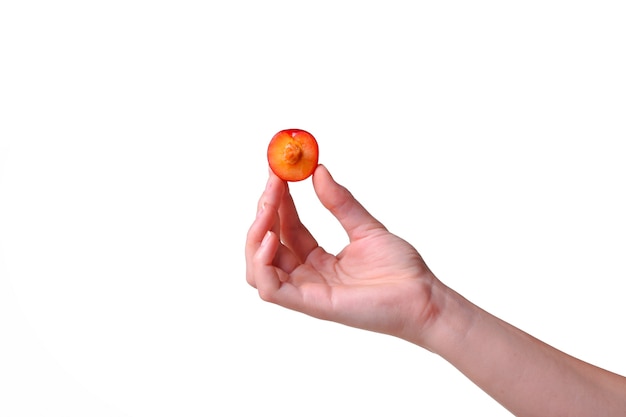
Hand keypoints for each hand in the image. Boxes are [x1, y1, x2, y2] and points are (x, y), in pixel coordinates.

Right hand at [245, 165, 441, 343]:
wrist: (423, 296)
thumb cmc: (401, 270)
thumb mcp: (366, 227)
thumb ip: (340, 203)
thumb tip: (319, 171)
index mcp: (319, 261)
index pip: (287, 228)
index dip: (278, 201)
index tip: (278, 173)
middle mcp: (308, 276)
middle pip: (267, 245)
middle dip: (265, 211)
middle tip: (273, 182)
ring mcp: (307, 292)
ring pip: (258, 268)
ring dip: (256, 235)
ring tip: (268, 207)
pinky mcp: (311, 304)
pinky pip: (270, 289)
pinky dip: (262, 263)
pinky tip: (271, 237)